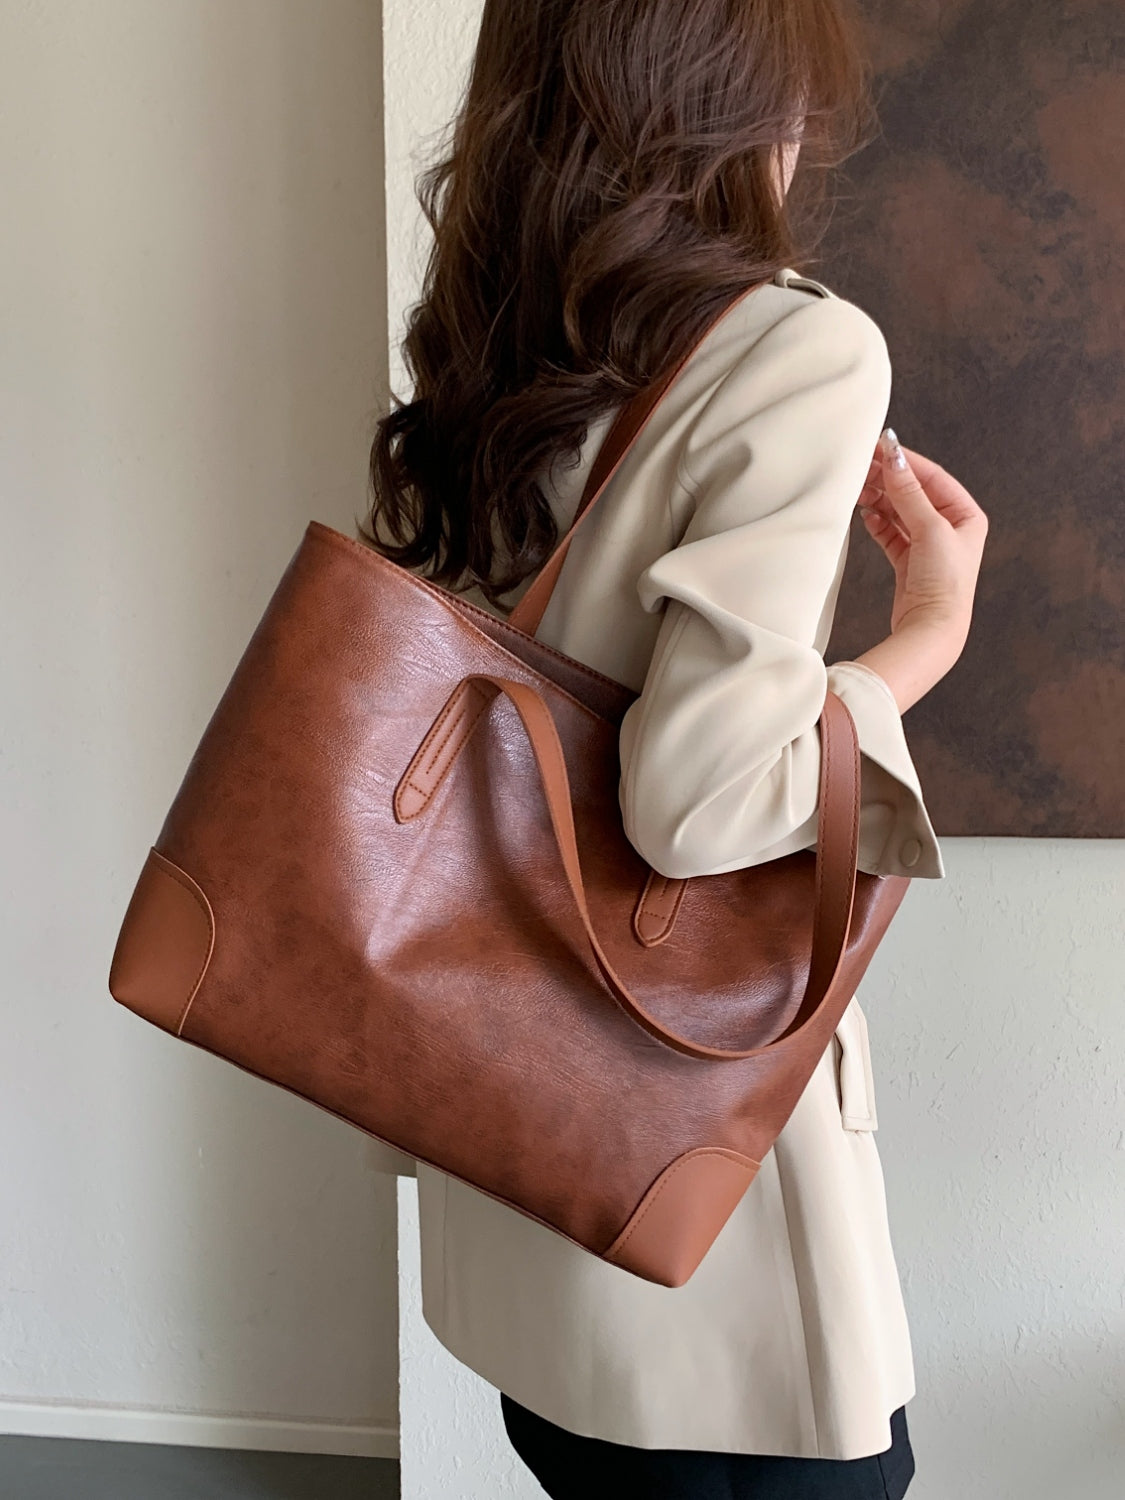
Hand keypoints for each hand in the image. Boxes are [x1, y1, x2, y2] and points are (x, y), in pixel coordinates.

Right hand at [850, 429, 988, 711]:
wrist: (932, 629)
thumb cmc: (943, 582)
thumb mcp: (929, 528)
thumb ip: (908, 490)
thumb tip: (893, 453)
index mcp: (966, 515)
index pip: (932, 476)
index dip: (904, 461)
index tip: (878, 447)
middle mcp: (951, 527)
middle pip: (914, 492)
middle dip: (887, 480)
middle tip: (860, 468)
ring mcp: (929, 545)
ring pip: (899, 511)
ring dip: (879, 499)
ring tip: (857, 490)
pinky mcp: (909, 561)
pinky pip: (891, 532)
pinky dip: (878, 522)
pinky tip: (866, 514)